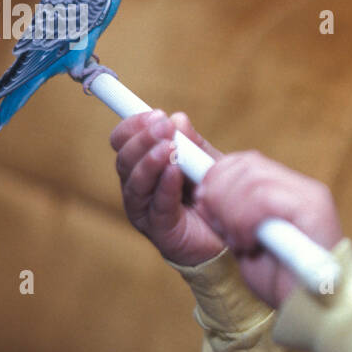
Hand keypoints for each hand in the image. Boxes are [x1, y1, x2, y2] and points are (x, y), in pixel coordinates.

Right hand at [111, 109, 226, 266]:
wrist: (227, 237)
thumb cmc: (211, 196)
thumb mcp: (205, 162)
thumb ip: (192, 144)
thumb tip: (179, 119)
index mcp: (143, 166)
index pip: (124, 142)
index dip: (133, 126)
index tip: (154, 113)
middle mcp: (137, 187)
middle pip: (125, 160)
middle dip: (143, 139)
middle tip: (163, 126)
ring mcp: (144, 210)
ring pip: (135, 182)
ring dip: (151, 160)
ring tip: (169, 147)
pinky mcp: (159, 230)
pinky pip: (158, 205)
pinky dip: (166, 185)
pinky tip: (175, 171)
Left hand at [195, 150, 343, 309]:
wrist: (313, 314)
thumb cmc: (279, 284)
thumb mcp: (244, 242)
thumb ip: (229, 213)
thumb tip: (201, 187)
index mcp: (286, 191)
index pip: (244, 161)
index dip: (215, 176)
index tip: (201, 202)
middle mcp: (302, 188)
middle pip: (245, 164)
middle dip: (217, 192)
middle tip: (217, 225)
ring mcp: (310, 197)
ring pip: (251, 179)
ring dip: (230, 211)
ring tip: (237, 242)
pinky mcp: (313, 210)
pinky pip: (263, 198)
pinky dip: (244, 220)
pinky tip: (247, 244)